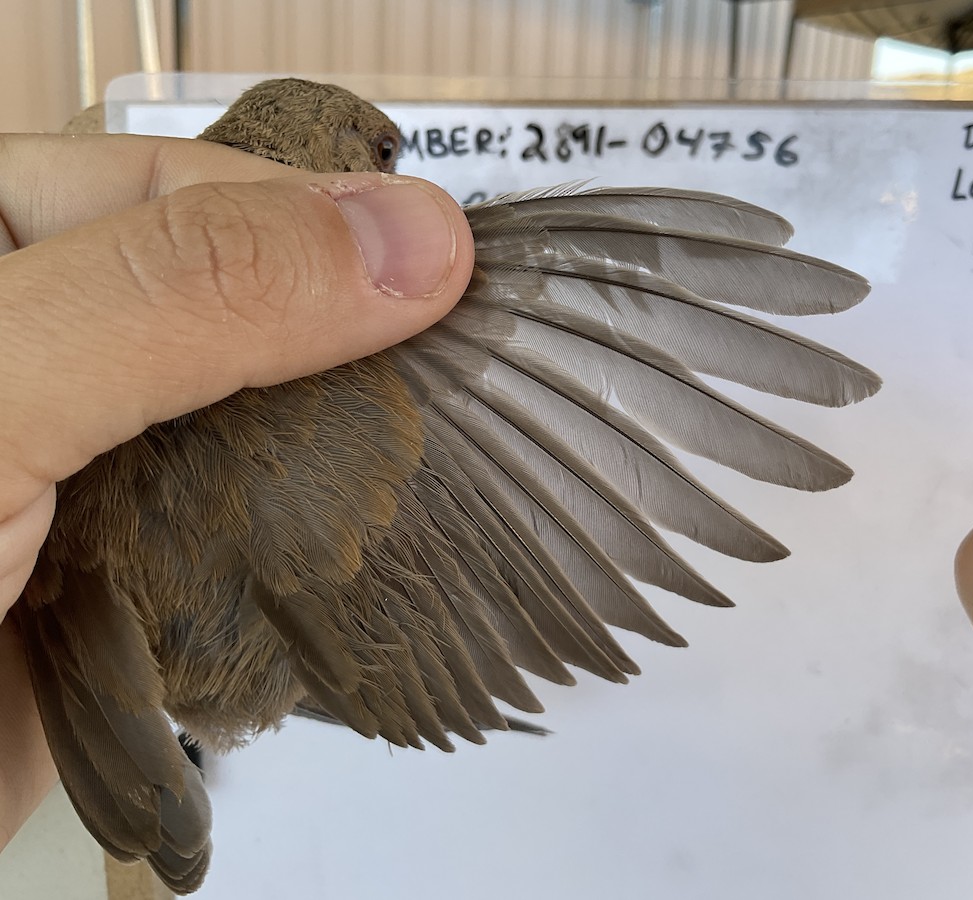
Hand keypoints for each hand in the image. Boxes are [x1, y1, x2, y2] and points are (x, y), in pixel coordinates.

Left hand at [0, 133, 473, 846]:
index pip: (190, 181)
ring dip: (350, 446)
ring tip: (447, 460)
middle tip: (472, 374)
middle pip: (246, 296)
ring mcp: (92, 458)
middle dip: (356, 336)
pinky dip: (319, 541)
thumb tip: (406, 239)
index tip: (454, 270)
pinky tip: (372, 541)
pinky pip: (251, 528)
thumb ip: (181, 295)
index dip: (327, 215)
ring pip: (263, 416)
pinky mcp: (132, 567)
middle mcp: (47, 339)